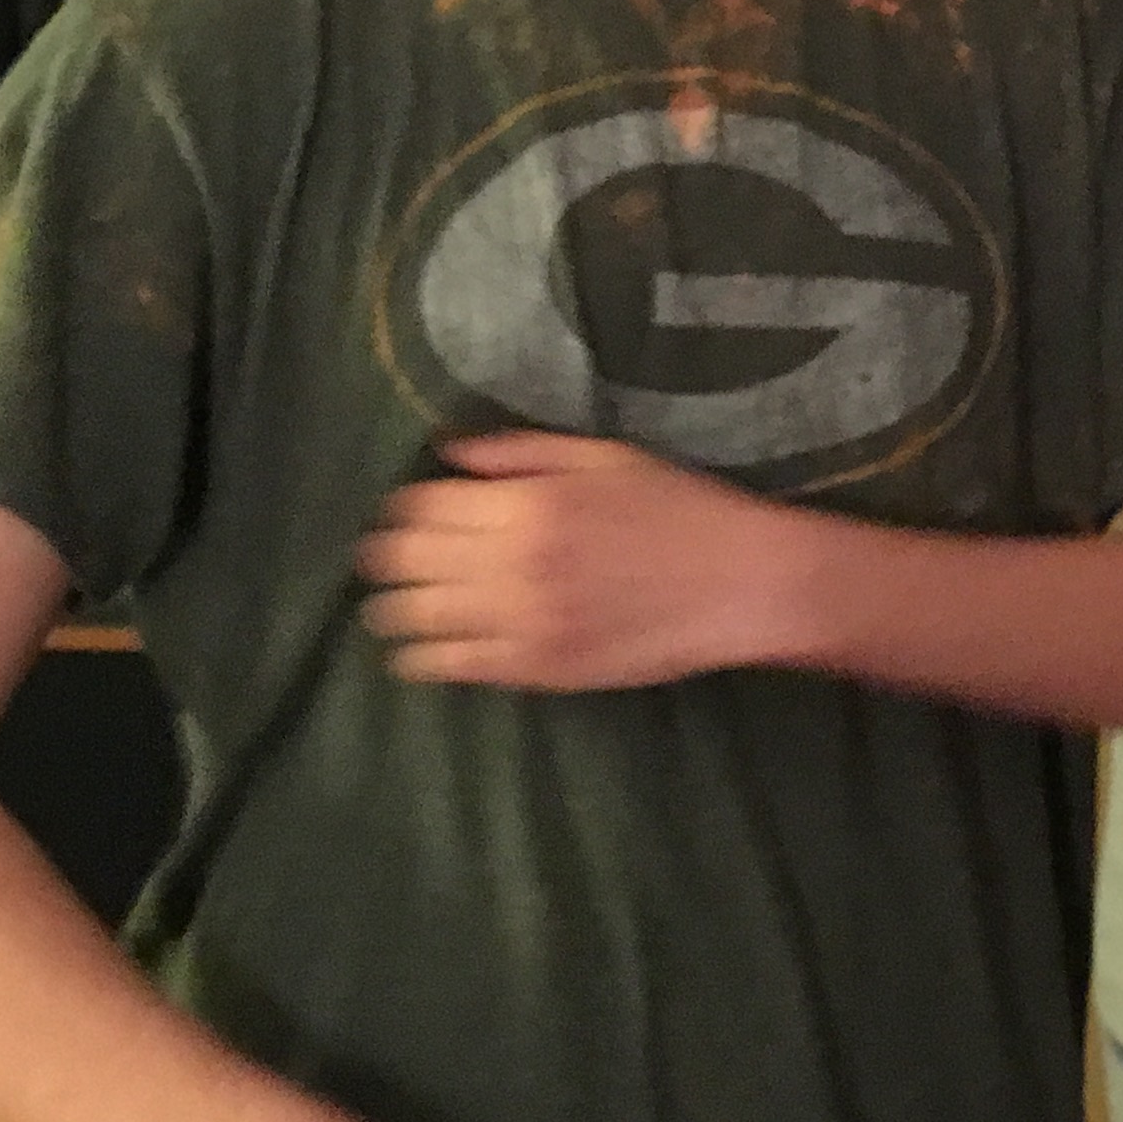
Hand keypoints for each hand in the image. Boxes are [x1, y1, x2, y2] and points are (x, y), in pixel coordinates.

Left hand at [358, 431, 802, 690]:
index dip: (403, 509)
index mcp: (528, 502)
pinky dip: (425, 659)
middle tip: (382, 561)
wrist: (740, 583)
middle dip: (388, 558)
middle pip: (409, 560)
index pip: (424, 505)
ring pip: (421, 618)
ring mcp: (523, 621)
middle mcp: (513, 562)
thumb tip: (448, 453)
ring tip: (390, 610)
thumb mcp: (604, 457)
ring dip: (394, 611)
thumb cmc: (678, 508)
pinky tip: (415, 654)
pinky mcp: (539, 668)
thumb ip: (519, 453)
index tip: (402, 515)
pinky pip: (457, 666)